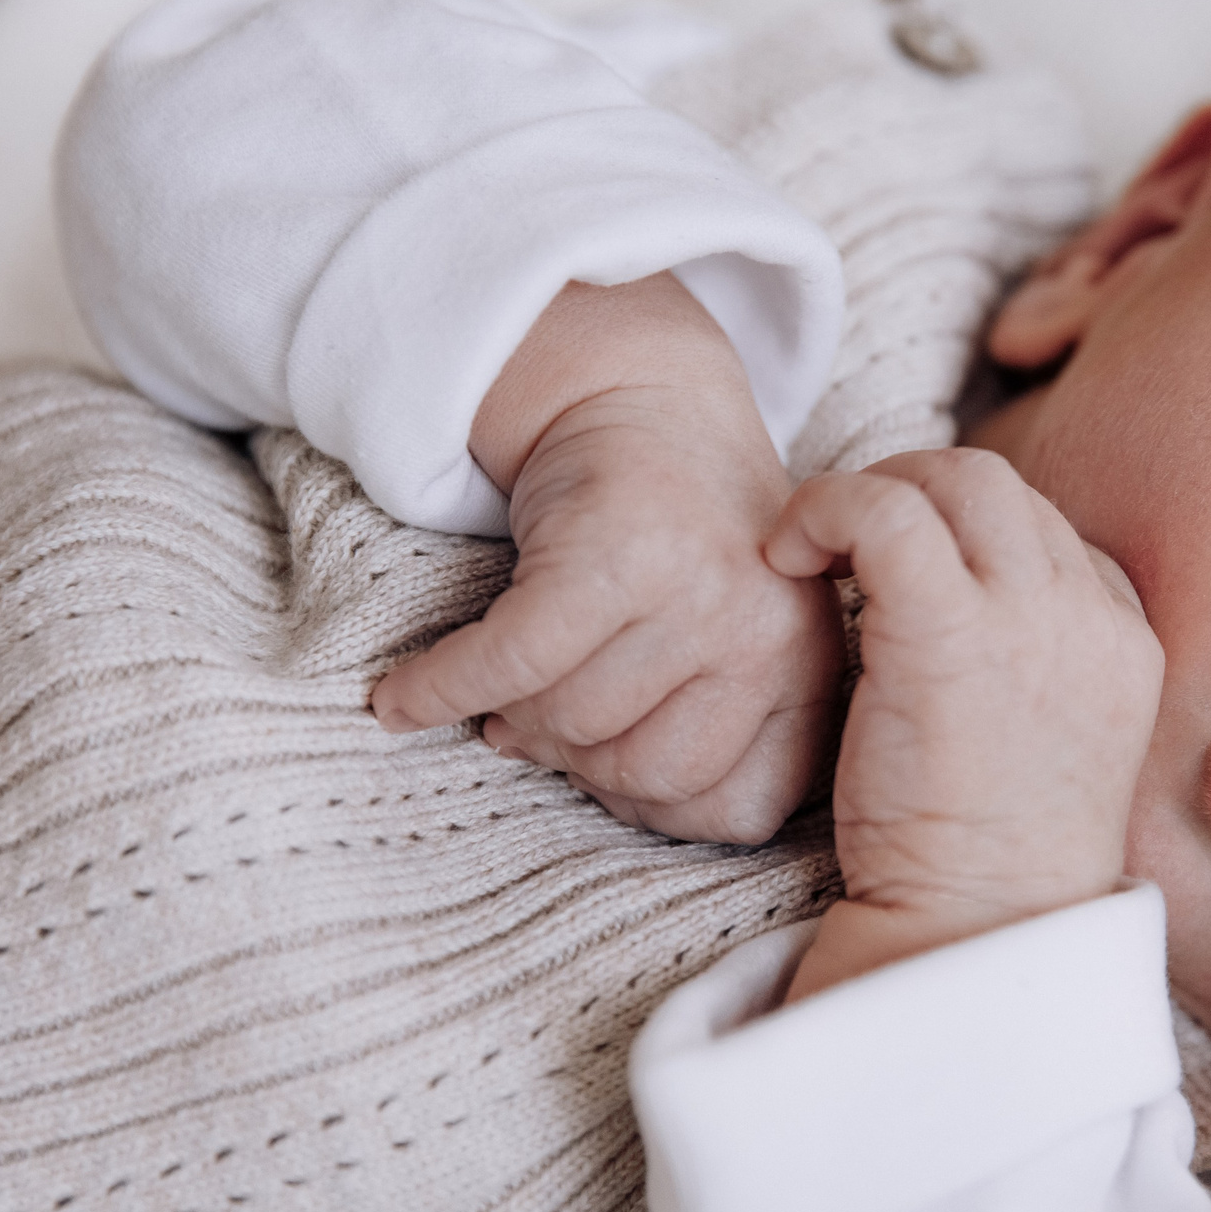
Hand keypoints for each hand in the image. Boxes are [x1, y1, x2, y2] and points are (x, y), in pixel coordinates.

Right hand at [369, 276, 843, 844]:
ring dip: (513, 710)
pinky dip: (443, 686)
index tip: (606, 763)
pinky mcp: (612, 554)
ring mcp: (698, 591)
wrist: (648, 401)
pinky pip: (509, 665)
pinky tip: (404, 697)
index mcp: (806, 674)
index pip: (736, 811)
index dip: (652, 804)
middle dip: (575, 754)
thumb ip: (687, 734)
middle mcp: (769, 634)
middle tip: (542, 710)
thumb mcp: (726, 649)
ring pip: (572, 720)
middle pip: (642, 772)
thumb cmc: (682, 549)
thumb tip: (570, 777)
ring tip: (507, 679)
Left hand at [764, 450, 1162, 998]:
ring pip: (953, 475)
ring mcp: (1033, 617)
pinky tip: (786, 558)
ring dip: (868, 491)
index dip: (960, 540)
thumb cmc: (979, 869)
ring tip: (810, 550)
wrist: (977, 938)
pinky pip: (886, 510)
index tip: (896, 581)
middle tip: (841, 548)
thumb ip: (1013, 673)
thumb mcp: (1034, 752)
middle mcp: (1091, 616)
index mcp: (1124, 644)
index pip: (1046, 534)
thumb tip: (927, 613)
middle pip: (1001, 487)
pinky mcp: (952, 632)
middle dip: (911, 490)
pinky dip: (825, 508)